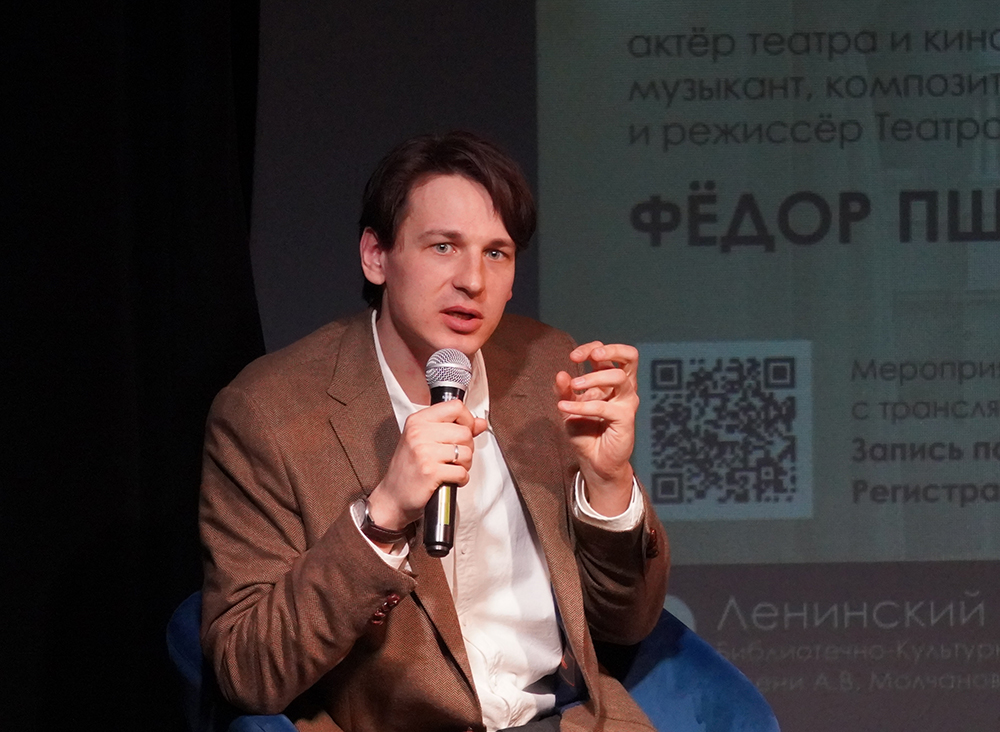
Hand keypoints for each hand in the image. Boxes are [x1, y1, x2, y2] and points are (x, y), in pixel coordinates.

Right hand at [366, 400, 487, 531]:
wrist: (393, 496)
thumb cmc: (409, 469)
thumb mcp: (426, 440)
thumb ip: (454, 428)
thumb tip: (480, 423)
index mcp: (418, 421)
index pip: (455, 407)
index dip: (467, 420)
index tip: (464, 431)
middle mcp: (419, 433)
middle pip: (465, 432)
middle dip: (467, 447)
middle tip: (454, 457)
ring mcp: (424, 452)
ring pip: (466, 452)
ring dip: (465, 465)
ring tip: (450, 468)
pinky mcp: (431, 472)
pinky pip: (462, 472)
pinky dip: (461, 479)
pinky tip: (449, 480)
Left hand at [555, 342, 638, 515]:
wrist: (594, 460)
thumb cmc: (585, 431)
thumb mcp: (568, 406)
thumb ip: (564, 390)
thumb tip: (561, 373)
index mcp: (610, 380)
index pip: (609, 354)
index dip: (592, 349)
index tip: (573, 356)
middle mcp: (623, 388)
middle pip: (630, 356)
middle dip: (610, 350)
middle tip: (590, 357)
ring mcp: (626, 402)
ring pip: (618, 377)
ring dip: (592, 378)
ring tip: (573, 385)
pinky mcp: (625, 419)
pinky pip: (604, 406)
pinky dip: (582, 405)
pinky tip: (565, 407)